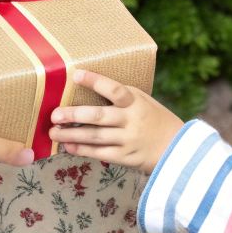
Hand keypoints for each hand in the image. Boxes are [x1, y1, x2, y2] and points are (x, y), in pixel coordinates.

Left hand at [49, 69, 184, 173]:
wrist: (177, 149)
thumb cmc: (154, 119)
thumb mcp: (144, 101)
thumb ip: (122, 97)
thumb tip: (91, 86)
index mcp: (136, 102)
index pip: (115, 89)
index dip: (95, 81)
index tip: (75, 74)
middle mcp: (131, 120)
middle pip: (99, 116)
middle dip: (74, 115)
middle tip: (54, 115)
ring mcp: (128, 140)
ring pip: (95, 136)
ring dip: (72, 134)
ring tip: (53, 132)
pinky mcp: (125, 157)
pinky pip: (99, 153)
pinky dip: (82, 150)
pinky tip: (68, 146)